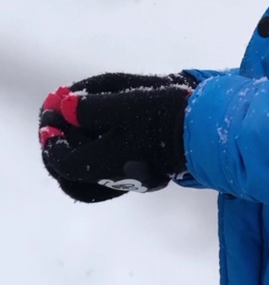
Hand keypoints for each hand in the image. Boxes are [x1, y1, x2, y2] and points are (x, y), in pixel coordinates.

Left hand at [39, 72, 195, 201]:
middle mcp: (114, 178)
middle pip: (70, 177)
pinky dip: (92, 163)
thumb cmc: (165, 113)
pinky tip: (96, 141)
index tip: (49, 117)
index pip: (62, 161)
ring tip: (70, 132)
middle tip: (52, 126)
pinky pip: (105, 179)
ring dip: (72, 158)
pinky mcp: (142, 176)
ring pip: (87, 182)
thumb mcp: (126, 102)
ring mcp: (129, 180)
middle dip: (57, 151)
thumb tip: (63, 108)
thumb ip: (90, 107)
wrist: (203, 130)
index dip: (51, 140)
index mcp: (104, 164)